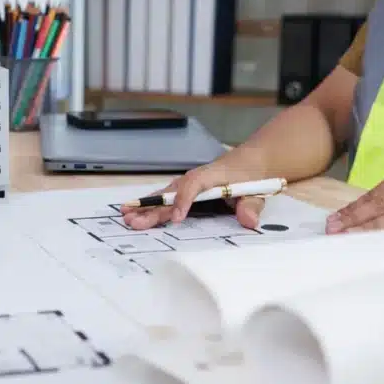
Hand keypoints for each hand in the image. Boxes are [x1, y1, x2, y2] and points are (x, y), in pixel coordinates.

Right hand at [120, 155, 268, 229]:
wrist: (250, 162)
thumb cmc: (251, 175)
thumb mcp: (257, 191)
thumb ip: (251, 206)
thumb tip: (249, 221)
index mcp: (211, 176)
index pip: (193, 186)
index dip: (183, 201)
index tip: (177, 218)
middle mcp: (194, 179)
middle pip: (170, 193)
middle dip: (152, 208)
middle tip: (134, 220)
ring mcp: (188, 185)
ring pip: (164, 196)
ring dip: (145, 207)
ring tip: (126, 216)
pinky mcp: (186, 191)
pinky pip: (166, 198)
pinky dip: (151, 206)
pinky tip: (137, 212)